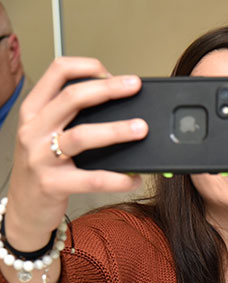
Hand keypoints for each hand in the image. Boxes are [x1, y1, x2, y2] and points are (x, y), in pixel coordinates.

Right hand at [6, 57, 146, 249]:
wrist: (24, 208)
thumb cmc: (44, 168)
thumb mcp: (47, 136)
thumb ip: (72, 119)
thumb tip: (120, 106)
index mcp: (35, 112)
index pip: (56, 73)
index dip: (86, 67)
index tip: (112, 72)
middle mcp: (34, 130)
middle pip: (72, 98)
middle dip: (108, 89)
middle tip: (135, 88)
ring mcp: (40, 157)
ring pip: (81, 136)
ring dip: (116, 130)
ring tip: (141, 129)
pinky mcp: (52, 184)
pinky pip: (91, 179)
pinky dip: (117, 179)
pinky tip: (134, 178)